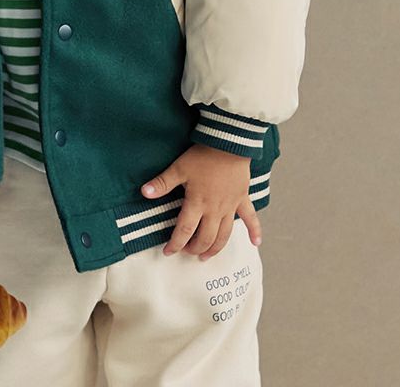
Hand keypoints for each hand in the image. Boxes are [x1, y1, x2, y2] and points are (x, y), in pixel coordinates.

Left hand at [141, 143, 261, 259]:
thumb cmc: (203, 156)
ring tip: (207, 256)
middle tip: (187, 252)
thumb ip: (162, 182)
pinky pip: (251, 218)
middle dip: (195, 248)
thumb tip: (145, 192)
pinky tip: (255, 243)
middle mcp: (215, 210)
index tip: (168, 251)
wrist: (228, 144)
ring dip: (215, 248)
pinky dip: (254, 231)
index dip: (175, 244)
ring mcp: (230, 206)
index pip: (184, 230)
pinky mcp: (242, 199)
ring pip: (224, 235)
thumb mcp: (179, 168)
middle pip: (205, 237)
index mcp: (197, 203)